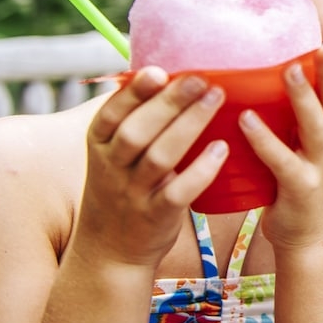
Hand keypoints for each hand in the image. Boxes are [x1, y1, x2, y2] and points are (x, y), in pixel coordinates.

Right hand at [77, 67, 227, 267]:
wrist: (109, 251)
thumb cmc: (122, 186)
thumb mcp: (113, 153)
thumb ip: (133, 118)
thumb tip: (163, 70)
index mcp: (101, 146)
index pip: (111, 115)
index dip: (133, 93)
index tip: (158, 71)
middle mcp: (113, 168)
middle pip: (137, 131)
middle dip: (169, 102)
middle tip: (201, 78)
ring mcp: (134, 194)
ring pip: (159, 157)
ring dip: (189, 126)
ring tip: (216, 98)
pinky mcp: (157, 216)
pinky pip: (178, 193)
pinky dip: (200, 170)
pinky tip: (221, 149)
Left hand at [240, 39, 322, 249]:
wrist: (309, 241)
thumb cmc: (300, 189)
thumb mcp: (307, 151)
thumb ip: (298, 122)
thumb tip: (271, 87)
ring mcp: (317, 167)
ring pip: (315, 125)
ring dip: (303, 96)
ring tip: (288, 68)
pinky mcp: (299, 188)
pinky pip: (280, 160)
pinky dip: (264, 138)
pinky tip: (246, 119)